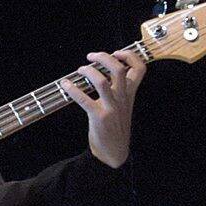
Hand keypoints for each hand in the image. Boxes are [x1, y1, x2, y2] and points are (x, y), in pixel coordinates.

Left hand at [61, 50, 146, 166]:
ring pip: (102, 81)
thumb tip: (108, 71)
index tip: (116, 53)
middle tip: (91, 56)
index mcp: (130, 94)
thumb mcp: (124, 107)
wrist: (115, 153)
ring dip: (88, 71)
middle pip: (118, 69)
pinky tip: (66, 85)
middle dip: (104, 57)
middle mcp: (123, 99)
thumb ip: (121, 90)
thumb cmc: (116, 127)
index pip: (140, 69)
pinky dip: (72, 90)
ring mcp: (111, 108)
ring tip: (80, 70)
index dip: (130, 56)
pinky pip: (84, 99)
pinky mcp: (99, 117)